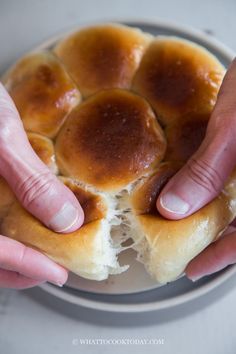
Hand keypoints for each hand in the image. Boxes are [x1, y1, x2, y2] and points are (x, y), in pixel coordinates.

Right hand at [0, 83, 83, 288]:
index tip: (58, 272)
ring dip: (18, 254)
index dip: (24, 265)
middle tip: (54, 269)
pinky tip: (34, 226)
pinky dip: (14, 231)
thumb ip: (31, 180)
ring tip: (48, 255)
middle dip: (21, 268)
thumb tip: (67, 219)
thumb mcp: (3, 138)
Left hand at [156, 58, 235, 280]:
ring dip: (224, 223)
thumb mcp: (233, 127)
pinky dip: (227, 199)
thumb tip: (173, 208)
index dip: (224, 258)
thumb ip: (208, 170)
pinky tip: (208, 198)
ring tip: (194, 230)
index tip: (194, 269)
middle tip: (192, 254)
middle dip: (222, 244)